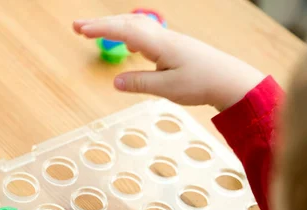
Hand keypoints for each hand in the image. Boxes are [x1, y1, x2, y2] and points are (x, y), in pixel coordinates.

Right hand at [74, 14, 265, 109]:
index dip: (101, 29)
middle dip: (100, 23)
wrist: (230, 80)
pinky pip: (144, 33)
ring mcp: (168, 39)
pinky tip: (127, 43)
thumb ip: (139, 84)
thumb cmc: (201, 83)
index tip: (81, 30)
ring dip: (113, 26)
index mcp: (160, 45)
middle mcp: (162, 37)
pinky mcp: (172, 46)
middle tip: (76, 26)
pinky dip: (128, 32)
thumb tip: (115, 81)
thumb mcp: (167, 89)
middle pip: (126, 23)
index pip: (125, 31)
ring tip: (92, 31)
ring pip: (135, 25)